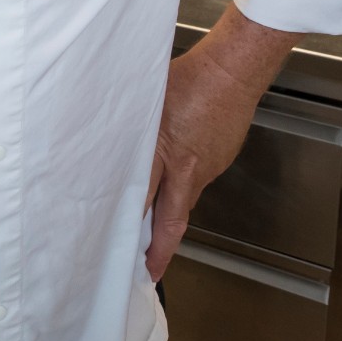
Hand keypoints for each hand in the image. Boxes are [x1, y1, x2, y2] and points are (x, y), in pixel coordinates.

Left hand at [143, 40, 279, 280]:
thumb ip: (129, 124)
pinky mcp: (219, 160)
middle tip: (149, 268)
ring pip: (184, 199)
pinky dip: (182, 188)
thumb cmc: (190, 78)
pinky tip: (172, 182)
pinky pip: (196, 181)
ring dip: (168, 216)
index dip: (132, 226)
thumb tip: (108, 139)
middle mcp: (190, 168)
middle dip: (160, 248)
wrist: (233, 71)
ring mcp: (208, 167)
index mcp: (167, 153)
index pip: (144, 199)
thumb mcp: (147, 101)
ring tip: (150, 231)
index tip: (124, 248)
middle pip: (172, 219)